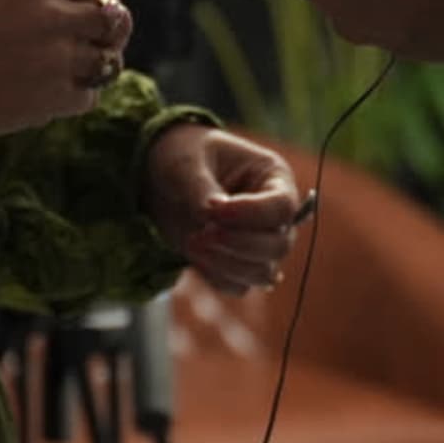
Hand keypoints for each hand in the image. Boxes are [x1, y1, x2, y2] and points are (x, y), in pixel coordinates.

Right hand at [0, 0, 131, 140]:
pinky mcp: (54, 95)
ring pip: (107, 60)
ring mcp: (57, 55)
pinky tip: (39, 94)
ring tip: (48, 73)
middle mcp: (52, 11)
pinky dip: (72, 99)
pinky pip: (89, 96)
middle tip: (68, 50)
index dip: (89, 7)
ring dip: (87, 70)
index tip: (63, 22)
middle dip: (101, 36)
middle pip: (113, 20)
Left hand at [144, 127, 306, 296]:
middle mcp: (274, 216)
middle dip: (239, 244)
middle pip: (279, 245)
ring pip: (262, 273)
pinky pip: (237, 286)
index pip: (282, 206)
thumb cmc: (183, 156)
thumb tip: (211, 217)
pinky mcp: (236, 264)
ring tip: (192, 242)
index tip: (212, 211)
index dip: (251, 214)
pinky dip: (215, 277)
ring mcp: (258, 243)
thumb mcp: (186, 163)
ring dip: (227, 265)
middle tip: (200, 233)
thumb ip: (200, 188)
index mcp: (274, 178)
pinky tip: (193, 254)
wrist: (162, 176)